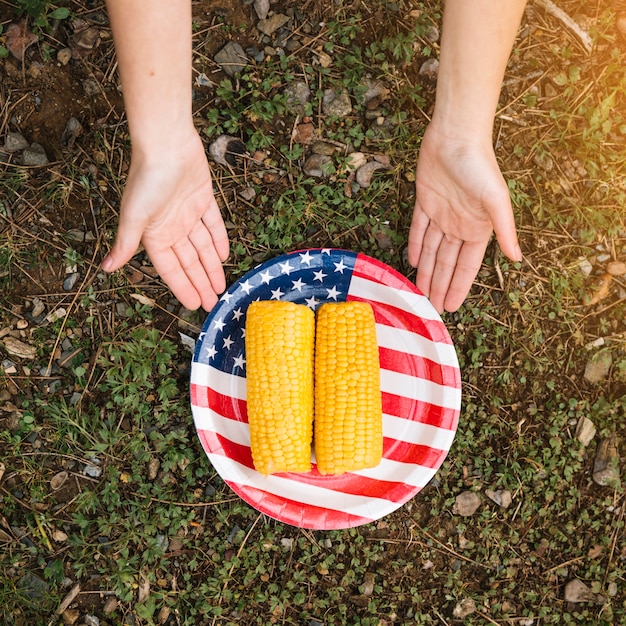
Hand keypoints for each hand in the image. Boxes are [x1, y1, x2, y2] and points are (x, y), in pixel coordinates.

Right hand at [101, 129, 228, 310]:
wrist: (166, 142)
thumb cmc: (147, 179)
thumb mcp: (134, 217)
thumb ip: (125, 244)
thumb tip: (106, 268)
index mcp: (154, 234)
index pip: (170, 268)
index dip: (183, 287)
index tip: (194, 305)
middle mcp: (171, 226)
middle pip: (190, 262)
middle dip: (201, 283)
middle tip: (213, 303)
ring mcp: (188, 213)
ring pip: (203, 247)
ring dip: (212, 267)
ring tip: (221, 287)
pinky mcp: (203, 198)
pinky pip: (214, 225)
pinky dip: (219, 240)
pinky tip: (224, 256)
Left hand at [408, 123, 521, 312]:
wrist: (456, 135)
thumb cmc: (480, 166)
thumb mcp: (496, 200)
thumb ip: (505, 230)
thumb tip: (518, 258)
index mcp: (478, 228)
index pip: (466, 266)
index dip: (458, 286)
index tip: (451, 307)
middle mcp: (459, 225)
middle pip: (446, 263)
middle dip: (439, 285)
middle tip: (431, 309)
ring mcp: (442, 214)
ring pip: (430, 250)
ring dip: (425, 271)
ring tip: (419, 292)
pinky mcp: (425, 201)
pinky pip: (417, 229)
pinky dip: (414, 245)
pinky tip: (411, 261)